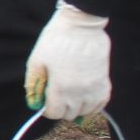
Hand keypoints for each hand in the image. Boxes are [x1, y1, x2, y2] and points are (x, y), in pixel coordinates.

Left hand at [24, 2, 110, 119]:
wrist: (81, 25)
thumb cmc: (56, 40)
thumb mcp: (36, 60)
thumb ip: (33, 84)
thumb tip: (33, 102)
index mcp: (61, 88)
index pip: (54, 113)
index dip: (47, 108)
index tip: (45, 99)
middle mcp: (80, 92)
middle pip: (70, 114)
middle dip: (61, 108)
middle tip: (57, 94)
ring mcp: (95, 88)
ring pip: (86, 112)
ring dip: (77, 108)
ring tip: (70, 96)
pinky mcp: (105, 82)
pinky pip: (101, 104)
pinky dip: (93, 105)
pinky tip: (85, 97)